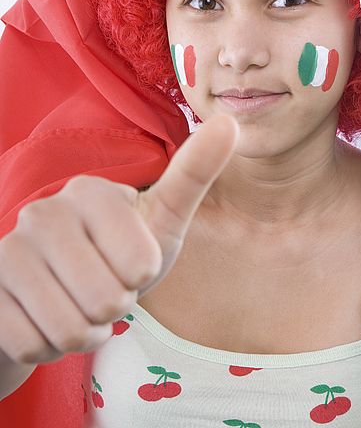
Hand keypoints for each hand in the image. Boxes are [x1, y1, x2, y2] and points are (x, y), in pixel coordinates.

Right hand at [0, 114, 238, 364]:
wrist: (60, 290)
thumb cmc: (121, 253)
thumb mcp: (163, 219)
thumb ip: (195, 173)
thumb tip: (230, 123)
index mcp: (92, 192)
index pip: (140, 264)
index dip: (141, 276)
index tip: (129, 261)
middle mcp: (44, 212)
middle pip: (106, 300)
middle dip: (114, 308)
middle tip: (103, 286)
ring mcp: (9, 249)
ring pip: (68, 328)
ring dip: (84, 332)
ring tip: (79, 303)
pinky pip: (32, 344)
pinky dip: (49, 347)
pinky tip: (47, 319)